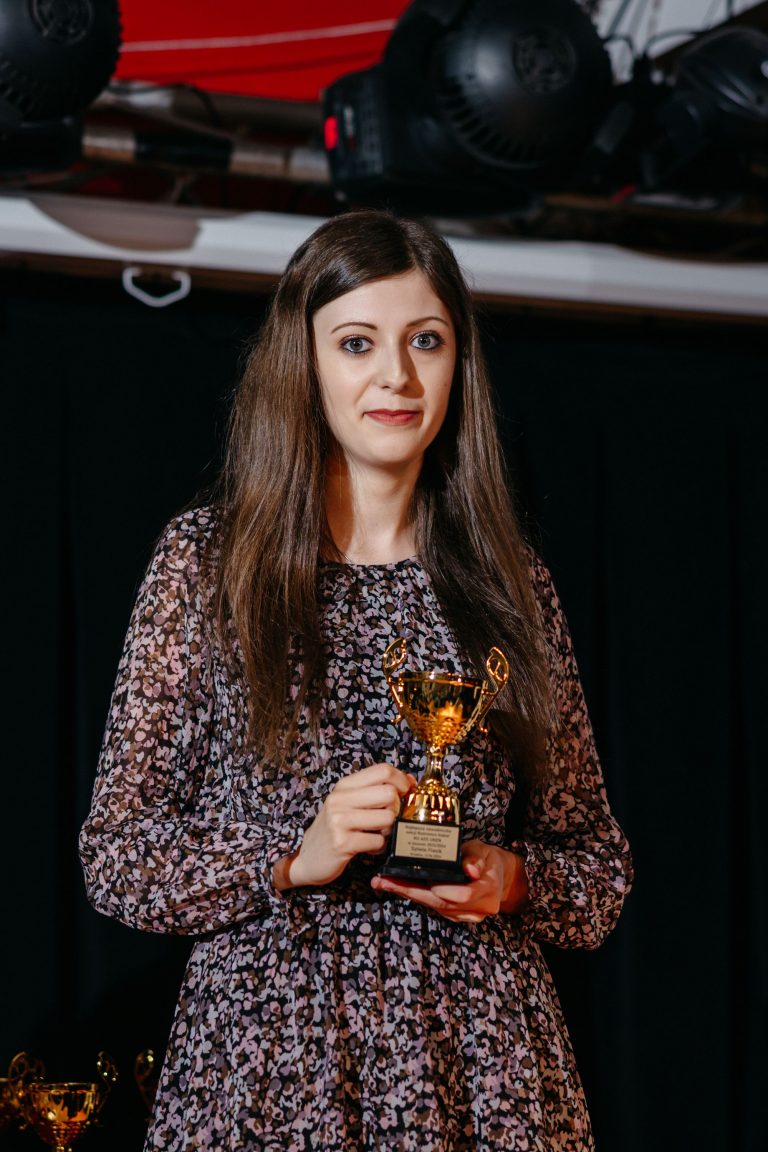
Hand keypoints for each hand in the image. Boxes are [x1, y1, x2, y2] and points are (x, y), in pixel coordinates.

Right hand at [273, 762, 412, 890]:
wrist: (307, 860)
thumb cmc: (334, 830)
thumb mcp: (349, 804)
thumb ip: (374, 791)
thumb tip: (410, 781)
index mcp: (344, 786)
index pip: (382, 770)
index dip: (401, 781)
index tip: (405, 793)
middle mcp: (339, 799)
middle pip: (389, 793)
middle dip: (396, 809)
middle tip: (389, 819)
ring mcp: (338, 821)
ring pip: (387, 818)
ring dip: (388, 831)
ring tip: (377, 835)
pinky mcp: (342, 843)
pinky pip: (378, 841)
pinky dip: (379, 847)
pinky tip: (368, 847)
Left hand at [370, 839, 528, 923]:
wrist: (501, 878)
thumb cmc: (490, 860)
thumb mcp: (486, 852)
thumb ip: (476, 858)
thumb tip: (469, 869)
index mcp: (488, 890)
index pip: (462, 894)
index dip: (441, 889)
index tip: (419, 880)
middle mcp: (477, 909)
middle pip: (440, 902)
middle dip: (410, 891)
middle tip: (384, 881)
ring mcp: (466, 916)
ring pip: (433, 906)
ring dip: (407, 894)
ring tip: (382, 882)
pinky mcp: (455, 916)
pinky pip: (433, 906)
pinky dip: (415, 896)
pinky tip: (396, 887)